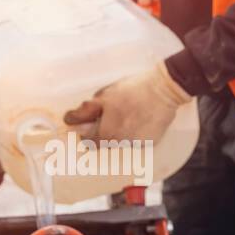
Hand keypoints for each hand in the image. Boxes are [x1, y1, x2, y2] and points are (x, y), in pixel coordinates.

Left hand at [63, 60, 191, 145]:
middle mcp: (120, 143)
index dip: (86, 133)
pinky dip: (135, 133)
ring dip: (119, 132)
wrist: (164, 90)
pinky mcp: (150, 143)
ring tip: (128, 115)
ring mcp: (136, 144)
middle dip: (103, 132)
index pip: (88, 143)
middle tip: (110, 116)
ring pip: (120, 142)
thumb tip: (71, 119)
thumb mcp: (105, 96)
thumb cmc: (132, 91)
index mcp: (106, 133)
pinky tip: (140, 119)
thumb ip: (86, 111)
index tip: (89, 124)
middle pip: (105, 143)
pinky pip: (136, 141)